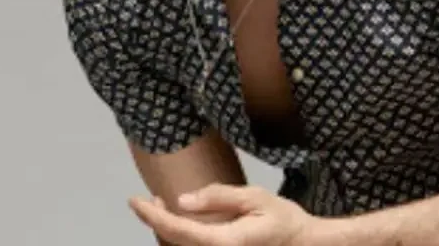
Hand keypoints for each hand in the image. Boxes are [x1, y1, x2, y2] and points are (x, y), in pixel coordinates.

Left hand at [128, 183, 327, 245]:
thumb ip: (218, 198)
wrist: (304, 244)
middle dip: (155, 223)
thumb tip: (183, 201)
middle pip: (173, 244)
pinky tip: (179, 220)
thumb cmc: (283, 219)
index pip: (178, 231)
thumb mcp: (254, 198)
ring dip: (165, 231)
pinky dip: (178, 237)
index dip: (152, 216)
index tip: (134, 201)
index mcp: (224, 243)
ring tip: (158, 208)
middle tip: (146, 201)